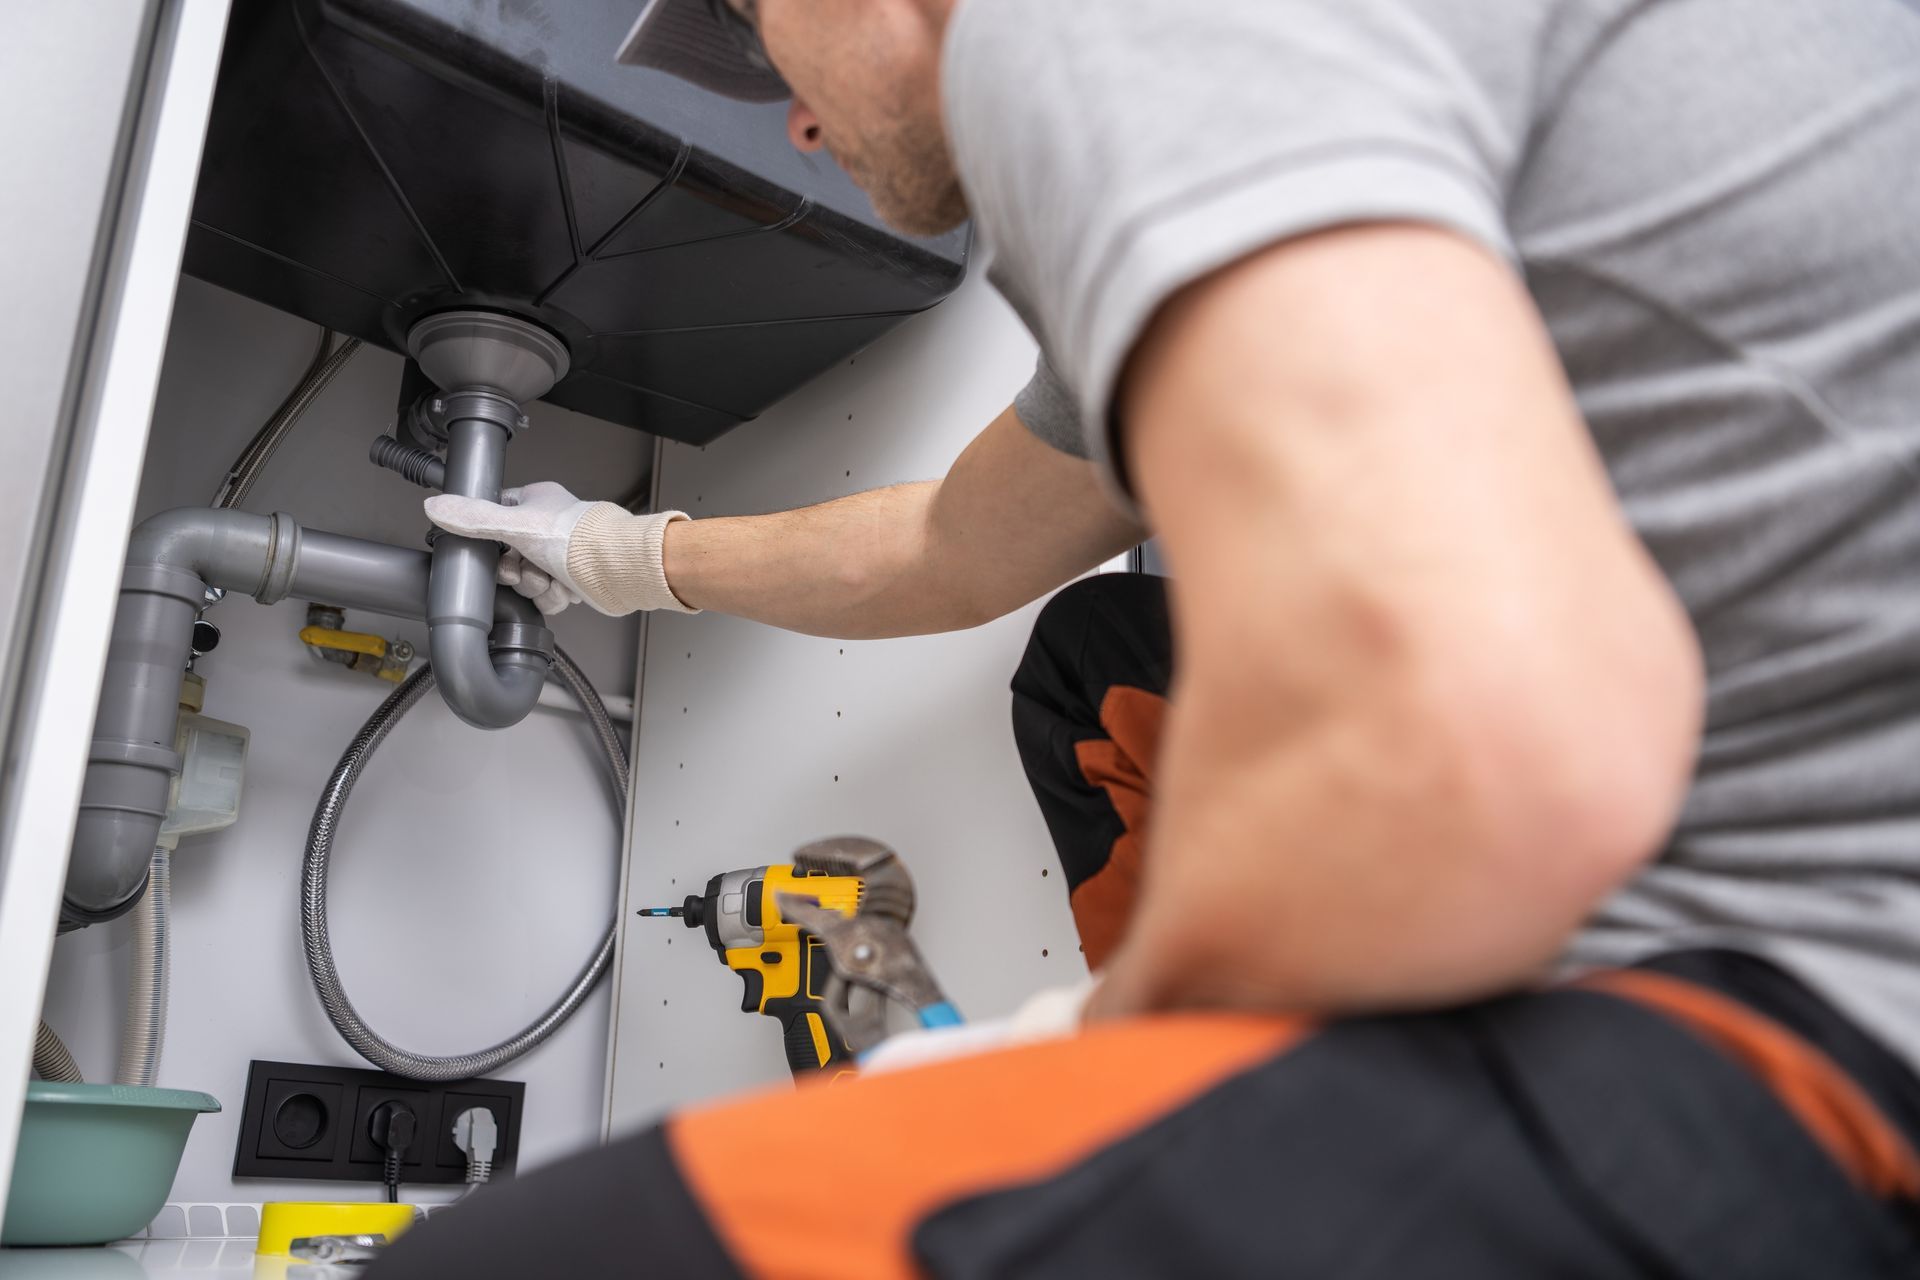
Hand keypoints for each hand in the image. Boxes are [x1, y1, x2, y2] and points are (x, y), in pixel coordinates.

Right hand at [425, 481, 592, 614]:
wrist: (614, 568)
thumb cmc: (576, 538)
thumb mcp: (513, 524)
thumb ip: (472, 518)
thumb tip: (435, 507)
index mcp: (536, 503)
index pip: (496, 520)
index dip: (491, 543)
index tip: (495, 552)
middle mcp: (550, 527)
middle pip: (510, 558)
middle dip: (517, 573)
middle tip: (526, 569)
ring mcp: (562, 555)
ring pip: (528, 581)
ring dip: (537, 586)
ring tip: (551, 577)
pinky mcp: (573, 580)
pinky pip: (548, 597)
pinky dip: (554, 598)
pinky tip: (565, 588)